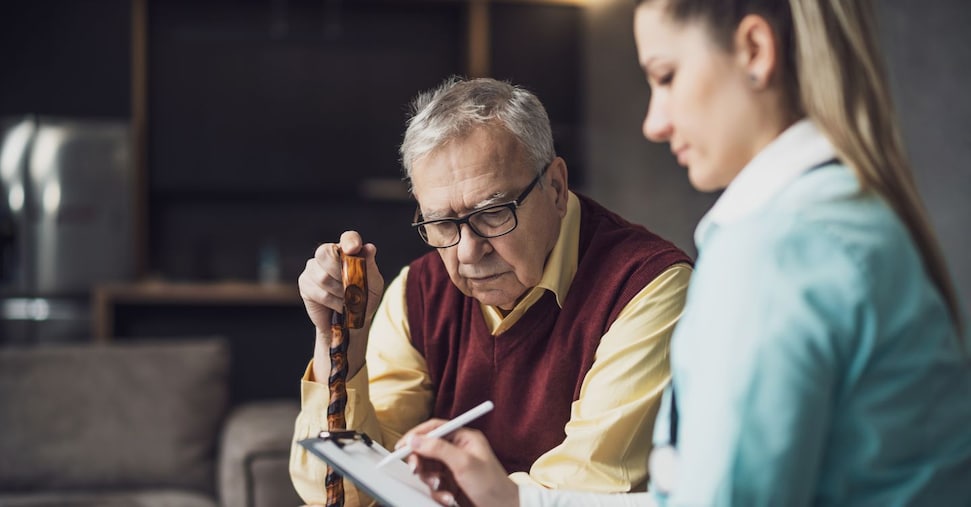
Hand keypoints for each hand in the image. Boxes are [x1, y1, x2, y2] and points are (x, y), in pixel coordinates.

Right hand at [298, 230, 383, 380]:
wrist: (350, 322)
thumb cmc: (364, 299)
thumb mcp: (373, 285)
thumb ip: (370, 266)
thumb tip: (369, 248)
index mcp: (348, 250)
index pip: (348, 238)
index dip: (350, 241)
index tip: (354, 249)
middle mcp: (328, 254)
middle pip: (326, 253)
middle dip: (340, 271)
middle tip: (351, 286)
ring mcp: (313, 267)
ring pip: (323, 276)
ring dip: (340, 293)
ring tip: (347, 300)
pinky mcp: (305, 282)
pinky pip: (318, 292)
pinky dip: (332, 302)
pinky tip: (338, 305)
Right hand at [401, 420, 518, 506]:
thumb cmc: (492, 485)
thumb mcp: (464, 463)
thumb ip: (438, 449)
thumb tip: (416, 439)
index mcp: (464, 438)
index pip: (434, 428)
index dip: (416, 435)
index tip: (401, 446)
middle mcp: (457, 450)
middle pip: (427, 449)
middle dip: (420, 461)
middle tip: (415, 469)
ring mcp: (453, 468)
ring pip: (428, 469)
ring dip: (430, 480)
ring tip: (439, 487)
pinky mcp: (451, 484)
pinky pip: (434, 485)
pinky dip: (438, 493)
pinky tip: (449, 498)